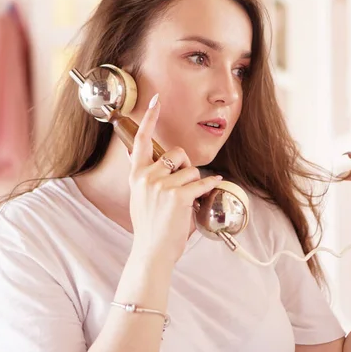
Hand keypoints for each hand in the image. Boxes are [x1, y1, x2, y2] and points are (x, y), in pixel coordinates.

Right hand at [128, 95, 222, 264]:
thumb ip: (149, 178)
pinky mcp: (179, 196)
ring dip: (194, 183)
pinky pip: (202, 182)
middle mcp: (147, 176)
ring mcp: (162, 185)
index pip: (141, 140)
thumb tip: (164, 163)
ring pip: (191, 170)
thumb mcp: (141, 197)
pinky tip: (213, 186)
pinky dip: (210, 185)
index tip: (156, 100)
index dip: (150, 119)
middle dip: (185, 167)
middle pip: (176, 154)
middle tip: (181, 186)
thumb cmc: (150, 226)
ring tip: (184, 201)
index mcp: (137, 175)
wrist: (152, 251)